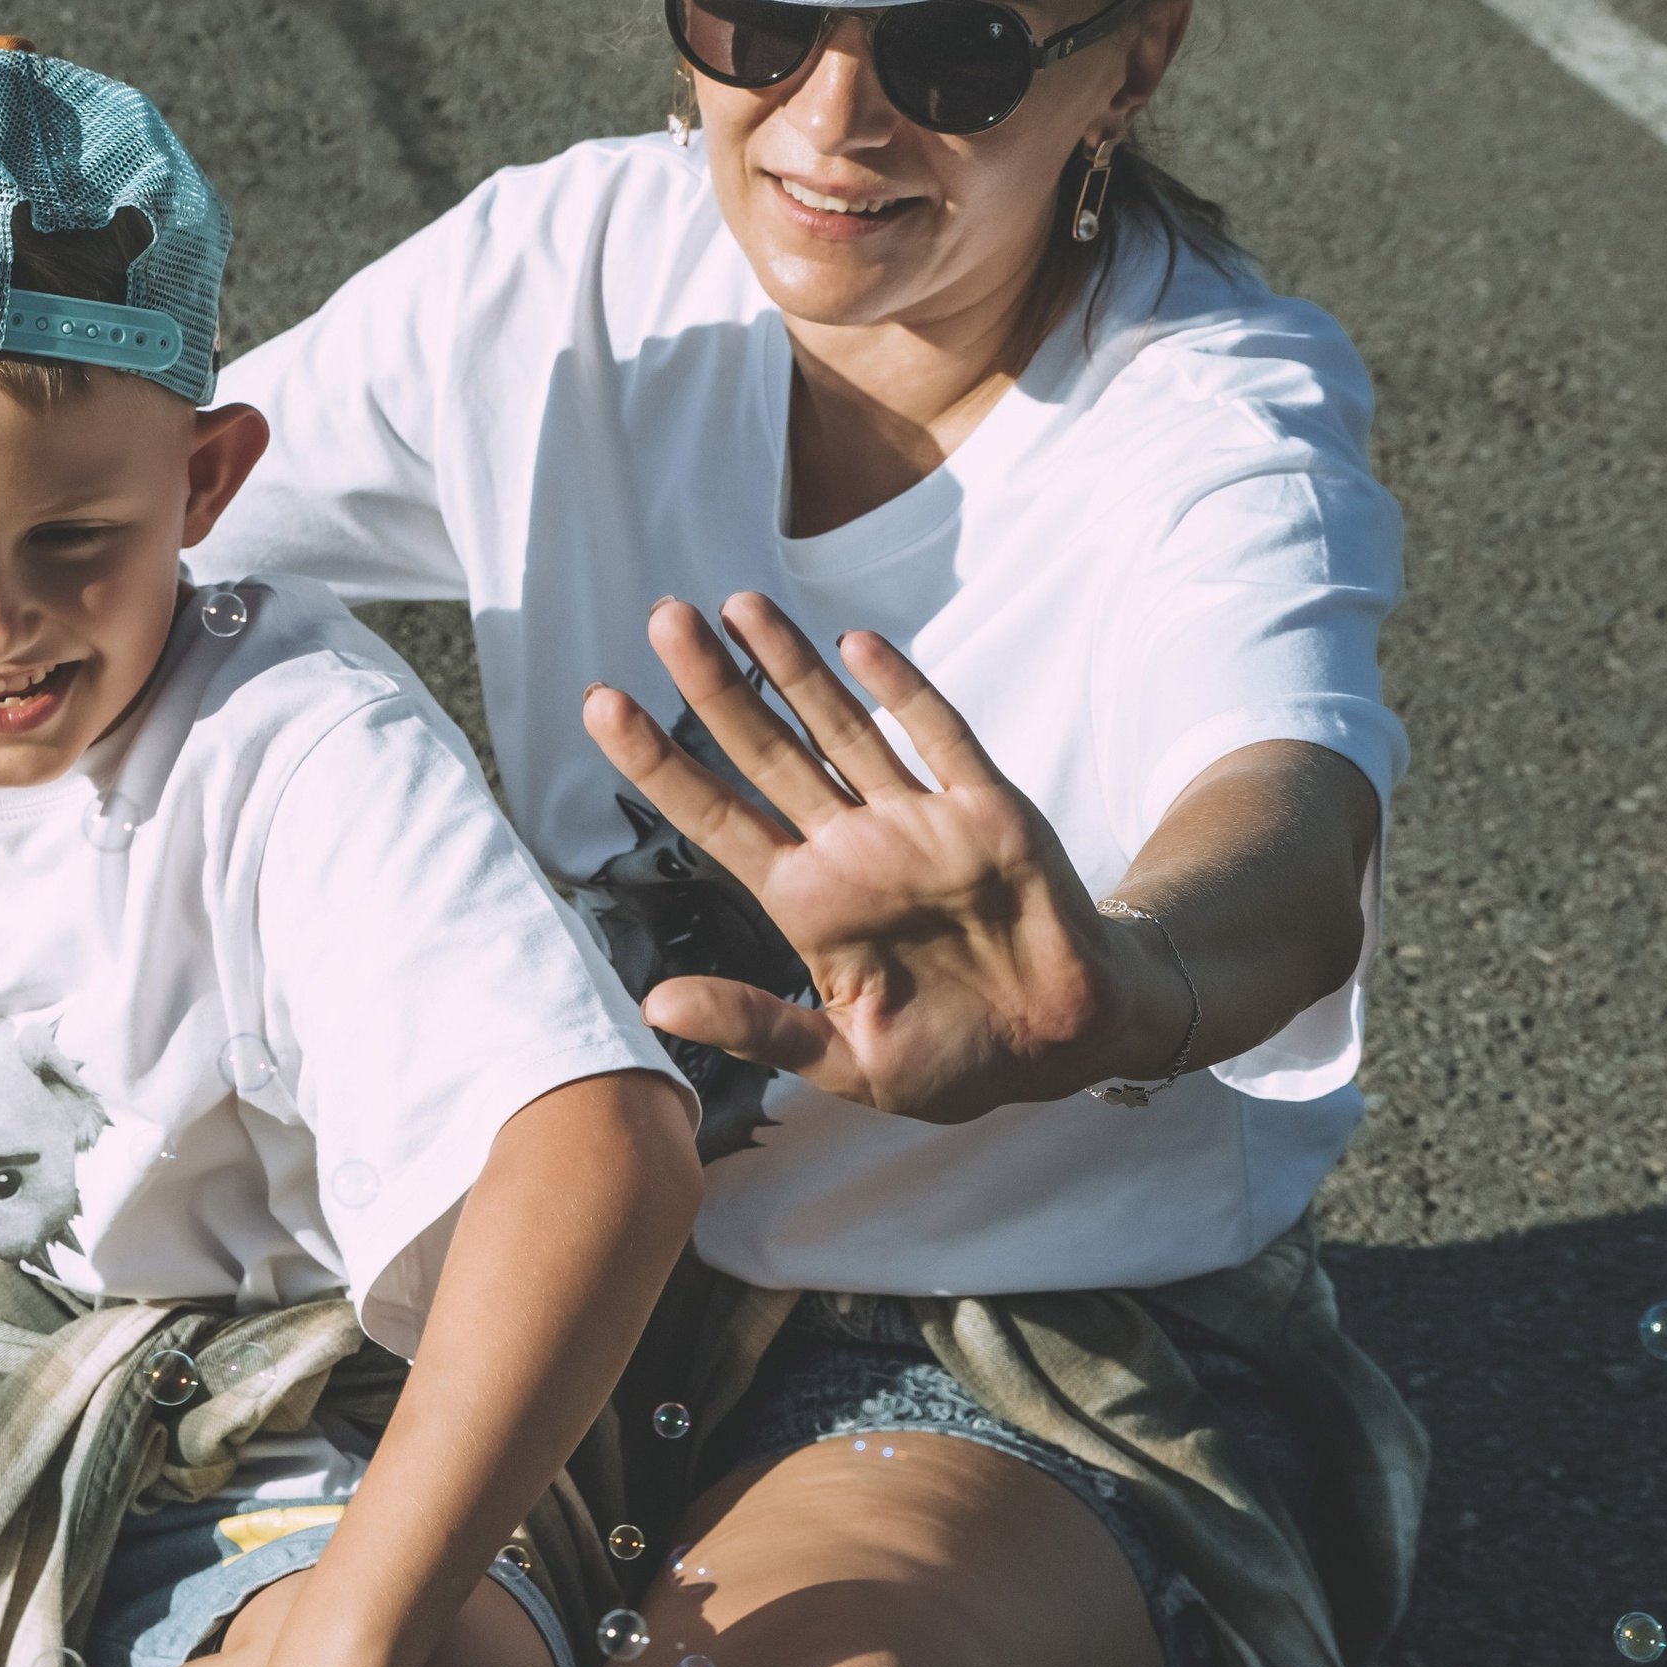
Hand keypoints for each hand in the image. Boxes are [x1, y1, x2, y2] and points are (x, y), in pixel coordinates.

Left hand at [582, 593, 1180, 1120]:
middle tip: (663, 618)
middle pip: (767, 752)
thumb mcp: (844, 1060)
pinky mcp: (987, 813)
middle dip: (716, 687)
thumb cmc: (951, 1061)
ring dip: (792, 667)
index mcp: (809, 904)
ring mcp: (917, 824)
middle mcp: (852, 850)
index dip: (660, 763)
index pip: (717, 818)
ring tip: (738, 605)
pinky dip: (901, 691)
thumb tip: (654, 1005)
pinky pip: (939, 738)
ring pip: (840, 728)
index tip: (601, 703)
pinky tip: (855, 645)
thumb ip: (757, 1027)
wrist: (1065, 1050)